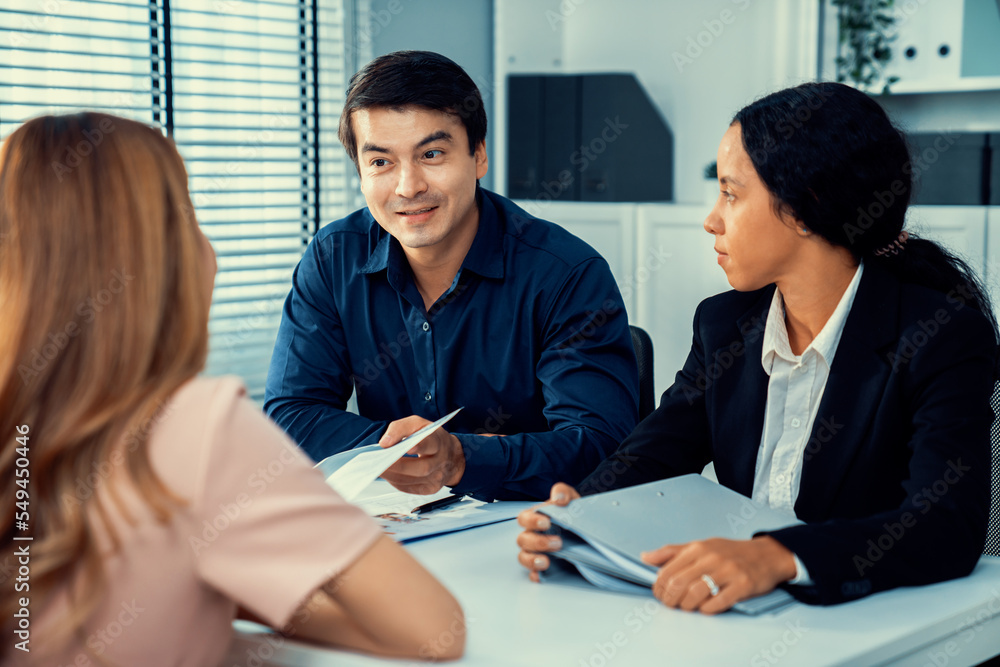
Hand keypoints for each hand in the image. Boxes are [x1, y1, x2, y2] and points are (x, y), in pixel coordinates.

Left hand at [379, 416, 464, 494]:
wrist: (452, 456)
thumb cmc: (430, 437)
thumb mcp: (418, 424)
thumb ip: (400, 428)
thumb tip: (384, 443)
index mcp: (439, 441)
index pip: (430, 444)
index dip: (419, 446)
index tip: (406, 448)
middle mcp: (441, 461)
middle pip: (421, 467)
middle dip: (398, 466)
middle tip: (378, 462)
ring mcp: (437, 478)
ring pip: (412, 480)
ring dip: (392, 475)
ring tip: (377, 469)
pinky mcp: (431, 489)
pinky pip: (410, 488)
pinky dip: (395, 482)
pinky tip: (388, 475)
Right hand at [516, 483, 580, 581]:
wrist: (587, 531)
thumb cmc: (573, 515)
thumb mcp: (572, 499)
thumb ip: (563, 492)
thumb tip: (558, 497)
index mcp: (536, 519)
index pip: (524, 518)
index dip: (532, 521)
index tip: (546, 522)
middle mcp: (532, 536)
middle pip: (522, 540)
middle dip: (538, 542)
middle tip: (557, 543)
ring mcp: (536, 552)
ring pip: (523, 557)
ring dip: (532, 560)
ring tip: (546, 561)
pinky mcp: (543, 568)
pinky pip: (533, 573)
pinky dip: (535, 575)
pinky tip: (542, 575)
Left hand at [640, 536, 796, 614]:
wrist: (766, 555)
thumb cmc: (730, 552)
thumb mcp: (700, 545)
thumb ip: (672, 552)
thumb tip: (645, 557)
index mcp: (697, 548)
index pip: (667, 571)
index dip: (659, 587)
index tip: (660, 594)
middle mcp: (711, 558)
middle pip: (678, 584)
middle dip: (670, 600)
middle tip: (671, 604)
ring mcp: (728, 571)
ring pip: (695, 594)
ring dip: (687, 606)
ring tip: (688, 607)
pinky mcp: (743, 585)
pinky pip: (719, 602)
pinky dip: (707, 609)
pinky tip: (706, 608)